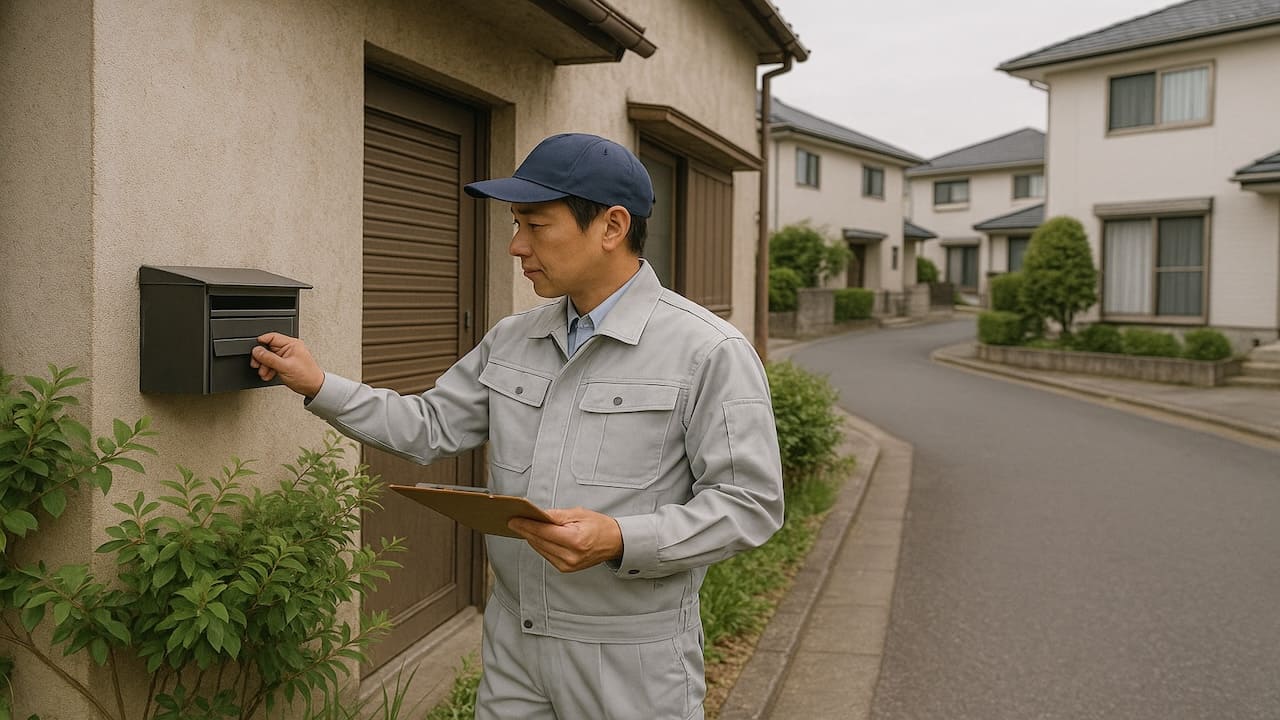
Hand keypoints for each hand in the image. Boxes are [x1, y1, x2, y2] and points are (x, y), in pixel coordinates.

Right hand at [249, 333, 325, 396]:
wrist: (314, 388)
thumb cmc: (306, 376)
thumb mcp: (285, 367)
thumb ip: (269, 358)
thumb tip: (257, 351)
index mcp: (292, 344)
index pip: (272, 337)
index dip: (261, 343)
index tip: (254, 350)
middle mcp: (289, 348)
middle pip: (268, 348)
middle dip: (262, 358)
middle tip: (257, 365)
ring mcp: (287, 356)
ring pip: (269, 357)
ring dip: (264, 366)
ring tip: (264, 373)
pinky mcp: (285, 364)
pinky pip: (273, 364)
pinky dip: (269, 369)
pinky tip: (268, 375)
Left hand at [508, 507, 623, 572]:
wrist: (614, 543)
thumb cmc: (599, 526)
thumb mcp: (579, 514)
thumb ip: (556, 516)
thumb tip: (536, 515)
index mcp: (575, 540)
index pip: (544, 532)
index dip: (527, 525)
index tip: (514, 520)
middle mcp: (571, 556)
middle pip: (539, 542)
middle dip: (525, 530)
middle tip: (514, 520)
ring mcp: (568, 565)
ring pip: (540, 549)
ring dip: (530, 538)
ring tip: (521, 526)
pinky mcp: (566, 569)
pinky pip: (546, 555)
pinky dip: (539, 545)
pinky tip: (534, 536)